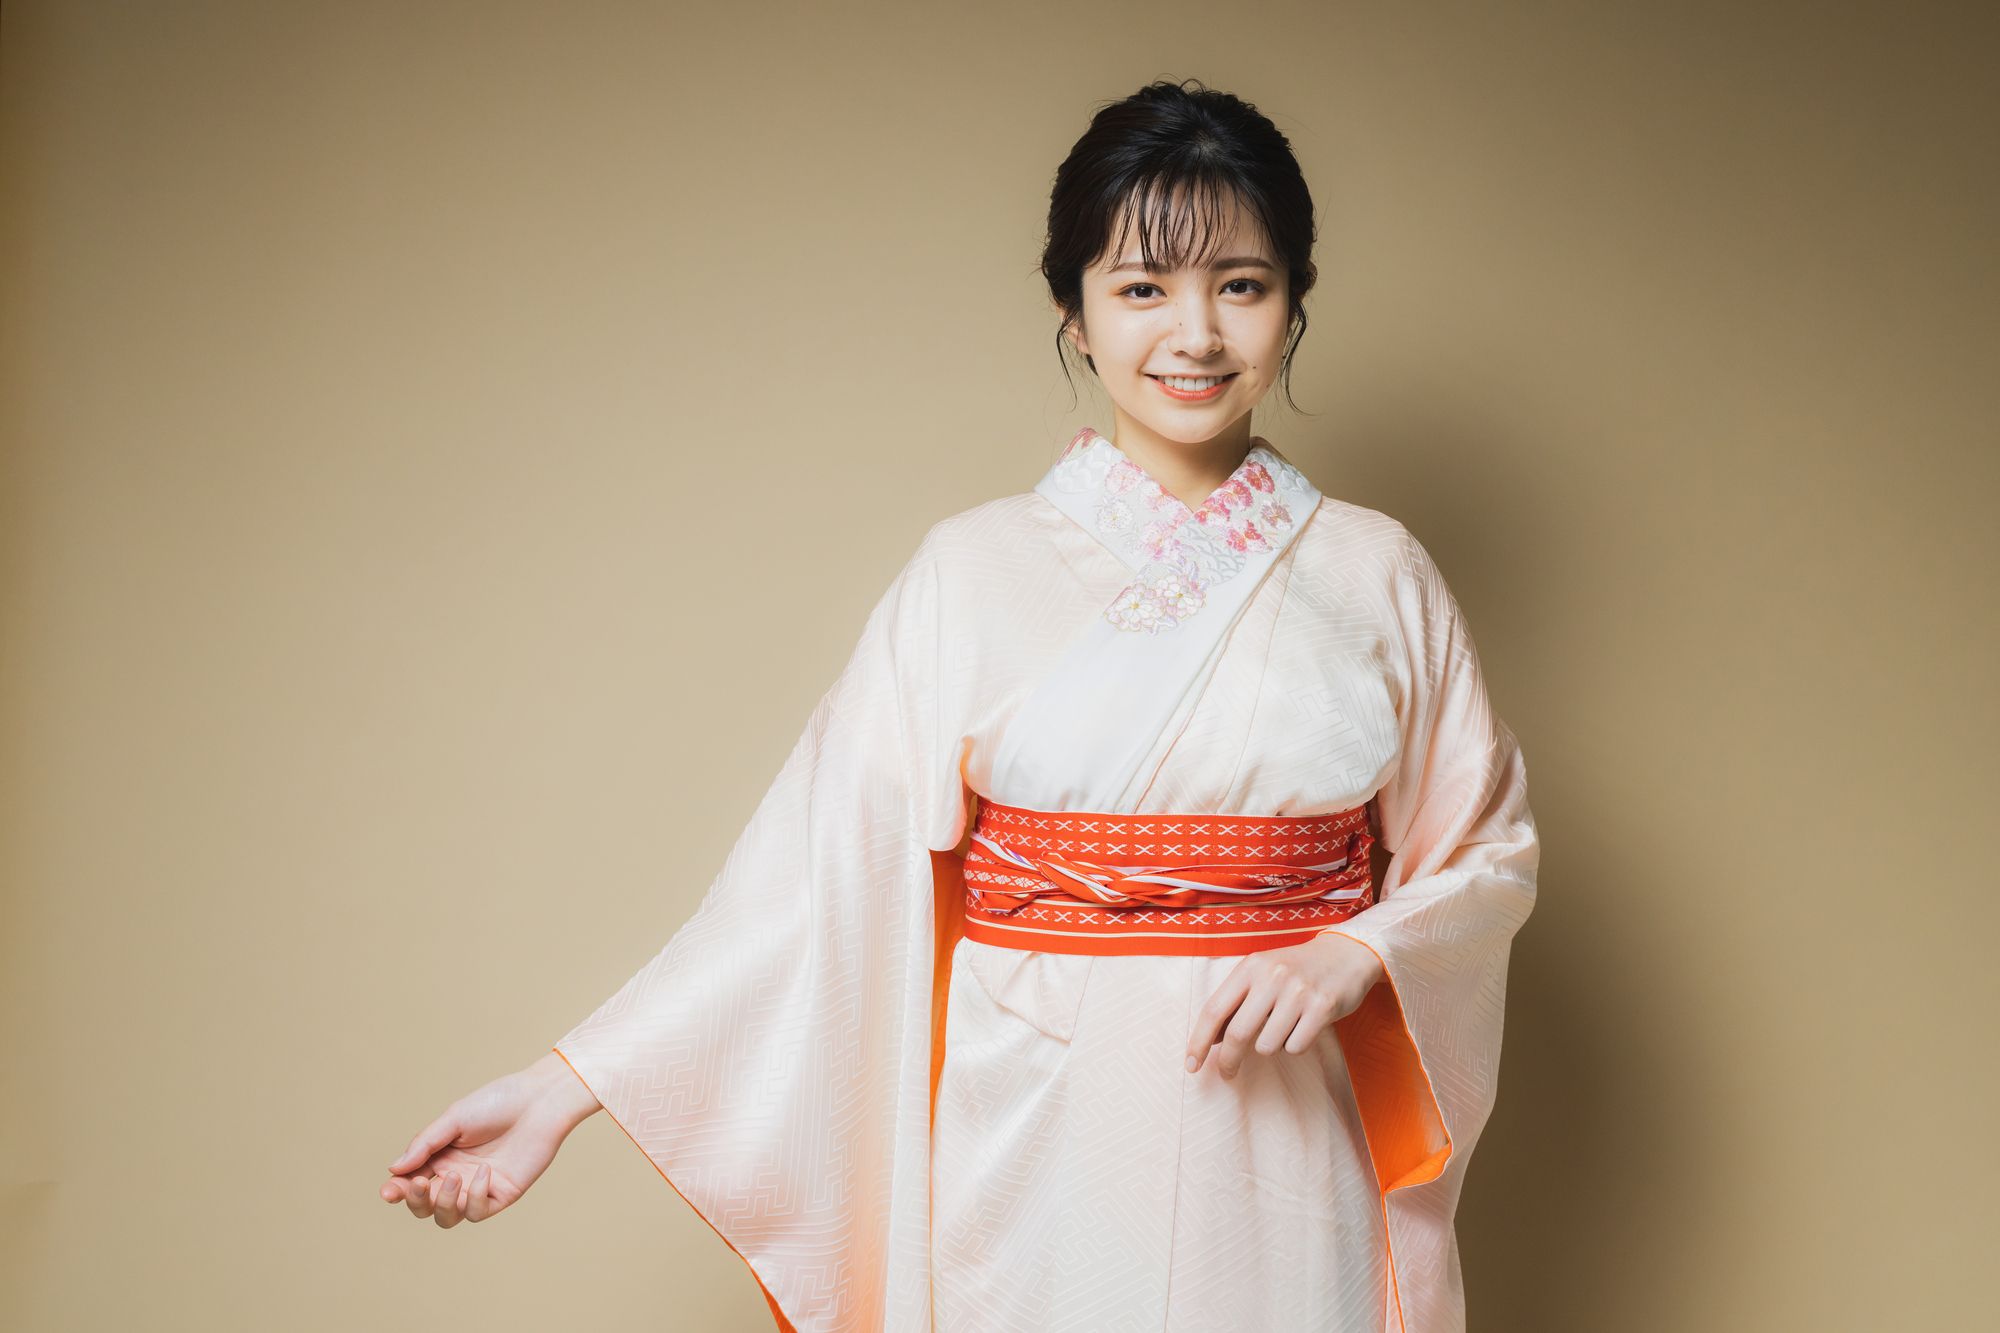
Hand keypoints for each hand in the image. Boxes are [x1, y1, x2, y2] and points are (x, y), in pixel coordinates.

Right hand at [379, 1050, 600, 1227]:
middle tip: (418, 1183)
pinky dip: (474, 1197)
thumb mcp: (455, 1118)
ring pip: (448, 1216)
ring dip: (443, 1202)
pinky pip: (478, 1212)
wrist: (539, 1102)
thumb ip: (425, 1144)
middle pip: (425, 1206)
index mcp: (441, 1156)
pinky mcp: (501, 1195)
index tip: (387, 1192)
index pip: (411, 1182)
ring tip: (453, 1176)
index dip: (396, 1190)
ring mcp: (478, 1188)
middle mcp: (457, 1176)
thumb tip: (394, 1169)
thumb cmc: (497, 1103)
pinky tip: (484, 1173)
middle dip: (415, 1200)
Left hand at [1185, 932, 1385, 1078]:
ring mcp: (1299, 991)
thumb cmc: (1296, 970)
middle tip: (1227, 1073)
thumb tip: (1211, 1041)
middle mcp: (1272, 976)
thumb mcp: (1261, 974)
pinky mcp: (1323, 1006)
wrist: (1346, 953)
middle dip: (1229, 1060)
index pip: (1214, 1009)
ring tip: (1285, 1026)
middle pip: (1237, 1033)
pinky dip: (1296, 1044)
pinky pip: (1295, 1046)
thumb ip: (1236, 1002)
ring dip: (1271, 1045)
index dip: (1198, 1041)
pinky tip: (1305, 1026)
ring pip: (1267, 1045)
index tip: (1191, 1065)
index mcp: (1250, 966)